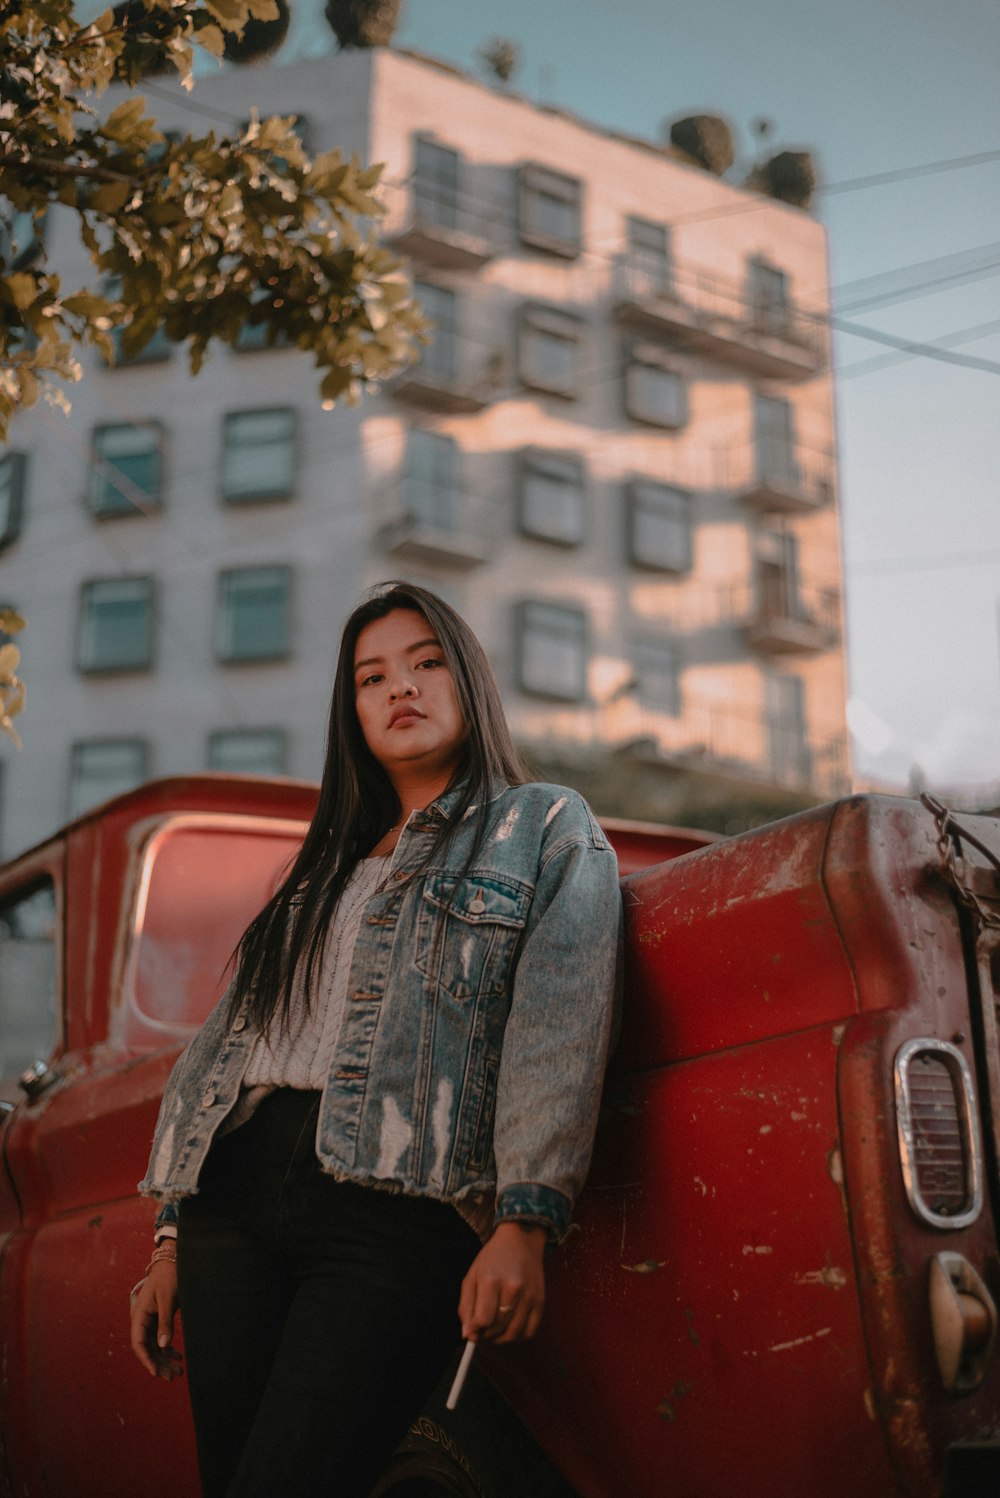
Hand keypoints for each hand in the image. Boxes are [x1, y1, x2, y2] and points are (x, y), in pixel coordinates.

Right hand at [129, 1260, 182, 1379]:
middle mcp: (141, 1320)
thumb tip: (164, 1345)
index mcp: (139, 1315)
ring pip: (155, 1346)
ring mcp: (149, 1320)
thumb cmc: (169, 1277)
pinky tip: (179, 1357)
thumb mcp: (168, 1299)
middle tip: (173, 1377)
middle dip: (158, 1364)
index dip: (146, 1360)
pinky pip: (160, 1338)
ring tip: (178, 1372)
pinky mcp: (158, 1319)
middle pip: (147, 1348)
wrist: (172, 1261)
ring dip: (165, 1359)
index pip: (138, 1343)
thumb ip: (165, 1322)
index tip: (156, 1373)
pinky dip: (169, 1349)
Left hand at [458, 1222, 545, 1344]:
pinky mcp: (540, 1301)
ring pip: (514, 1334)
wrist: (521, 1241)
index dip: (475, 1330)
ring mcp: (529, 1296)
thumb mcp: (472, 1276)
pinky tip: (510, 1328)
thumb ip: (466, 1307)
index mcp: (491, 1280)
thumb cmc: (493, 1259)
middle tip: (482, 1331)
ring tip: (494, 1332)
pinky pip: (530, 1332)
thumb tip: (468, 1335)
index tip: (473, 1329)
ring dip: (501, 1339)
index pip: (483, 1320)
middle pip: (498, 1329)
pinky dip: (518, 1336)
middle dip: (486, 1335)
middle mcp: (513, 1289)